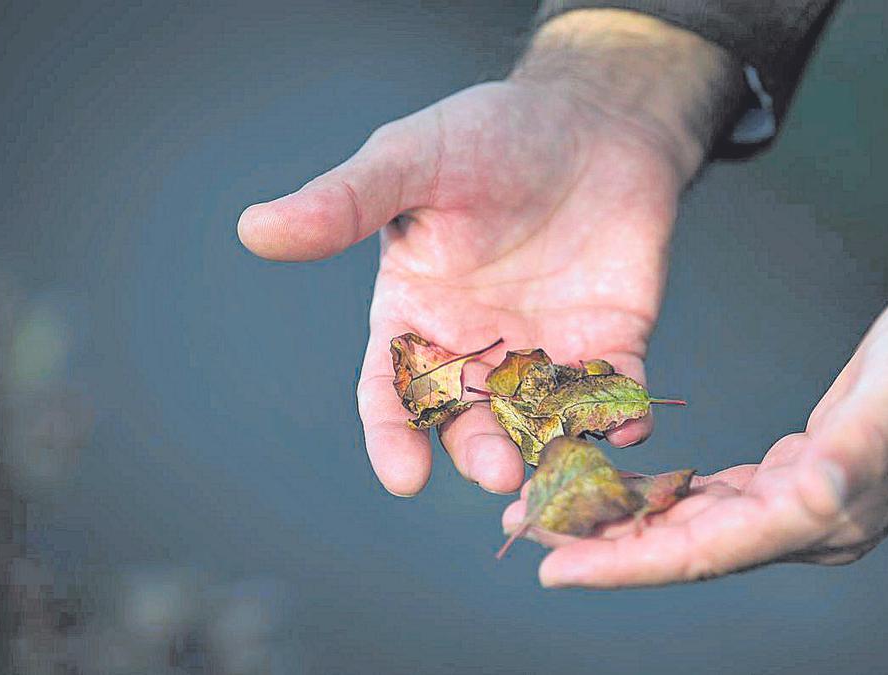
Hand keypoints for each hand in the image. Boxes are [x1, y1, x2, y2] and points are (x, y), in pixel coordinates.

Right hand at [237, 10, 740, 495]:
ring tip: (560, 473)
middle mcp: (478, 348)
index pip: (393, 391)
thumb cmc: (491, 135)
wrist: (590, 120)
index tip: (404, 475)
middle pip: (470, 421)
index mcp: (417, 316)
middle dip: (481, 452)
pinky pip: (614, 395)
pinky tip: (634, 425)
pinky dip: (623, 416)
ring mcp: (545, 353)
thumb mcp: (413, 160)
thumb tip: (254, 227)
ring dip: (549, 452)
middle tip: (500, 472)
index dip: (393, 436)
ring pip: (540, 424)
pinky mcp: (611, 345)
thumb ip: (346, 202)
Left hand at [505, 262, 887, 586]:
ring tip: (560, 511)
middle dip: (605, 545)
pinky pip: (722, 498)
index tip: (555, 564)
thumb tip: (813, 498)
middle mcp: (812, 521)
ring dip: (628, 523)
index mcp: (825, 512)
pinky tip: (639, 489)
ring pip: (698, 525)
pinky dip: (672, 498)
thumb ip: (854, 451)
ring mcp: (811, 500)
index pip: (704, 550)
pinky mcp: (809, 469)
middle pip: (688, 547)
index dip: (626, 561)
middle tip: (526, 529)